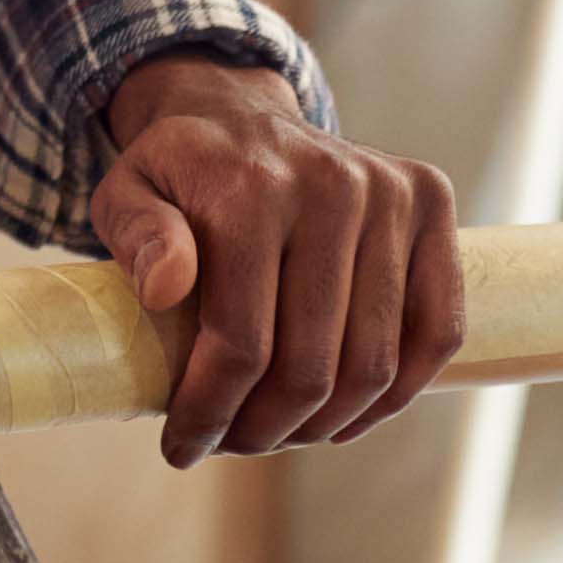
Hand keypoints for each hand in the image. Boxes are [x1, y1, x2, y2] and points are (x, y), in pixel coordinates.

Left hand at [90, 54, 462, 466]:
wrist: (239, 115)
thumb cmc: (180, 175)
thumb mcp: (126, 193)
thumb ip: (135, 236)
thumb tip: (162, 290)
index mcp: (250, 186)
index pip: (242, 342)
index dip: (212, 412)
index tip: (182, 447)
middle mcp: (332, 184)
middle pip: (311, 365)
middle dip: (266, 430)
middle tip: (235, 444)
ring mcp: (390, 193)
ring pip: (373, 364)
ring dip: (326, 425)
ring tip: (282, 433)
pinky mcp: (432, 203)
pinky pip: (436, 332)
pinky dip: (396, 393)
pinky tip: (346, 415)